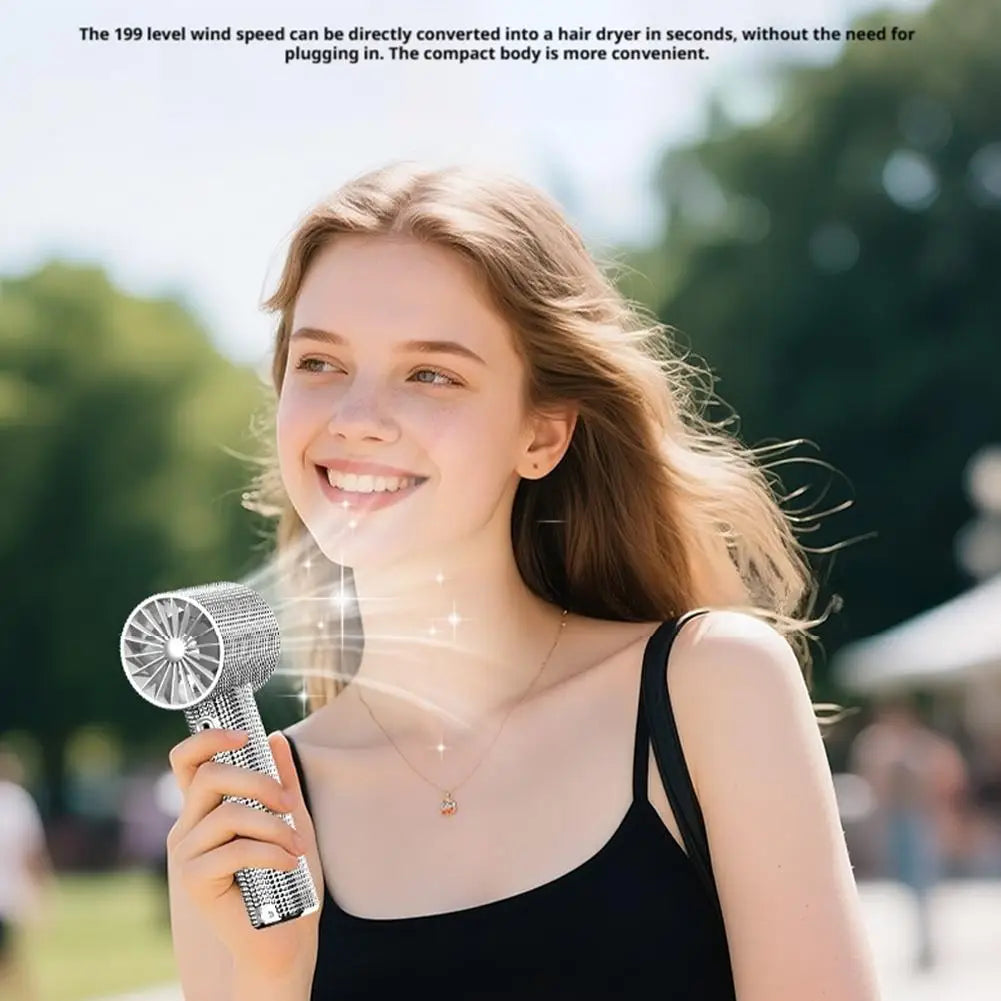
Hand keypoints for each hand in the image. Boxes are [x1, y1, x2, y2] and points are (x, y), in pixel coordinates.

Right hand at [166, 728, 324, 981]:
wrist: (284, 937)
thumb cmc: (287, 878)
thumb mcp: (291, 819)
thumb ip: (281, 780)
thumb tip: (273, 737)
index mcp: (207, 806)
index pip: (187, 759)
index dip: (208, 738)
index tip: (244, 736)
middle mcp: (189, 825)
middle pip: (210, 775)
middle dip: (258, 782)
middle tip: (291, 804)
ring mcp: (187, 853)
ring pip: (229, 813)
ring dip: (274, 827)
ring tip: (297, 849)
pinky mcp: (193, 881)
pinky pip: (234, 850)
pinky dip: (270, 854)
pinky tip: (289, 865)